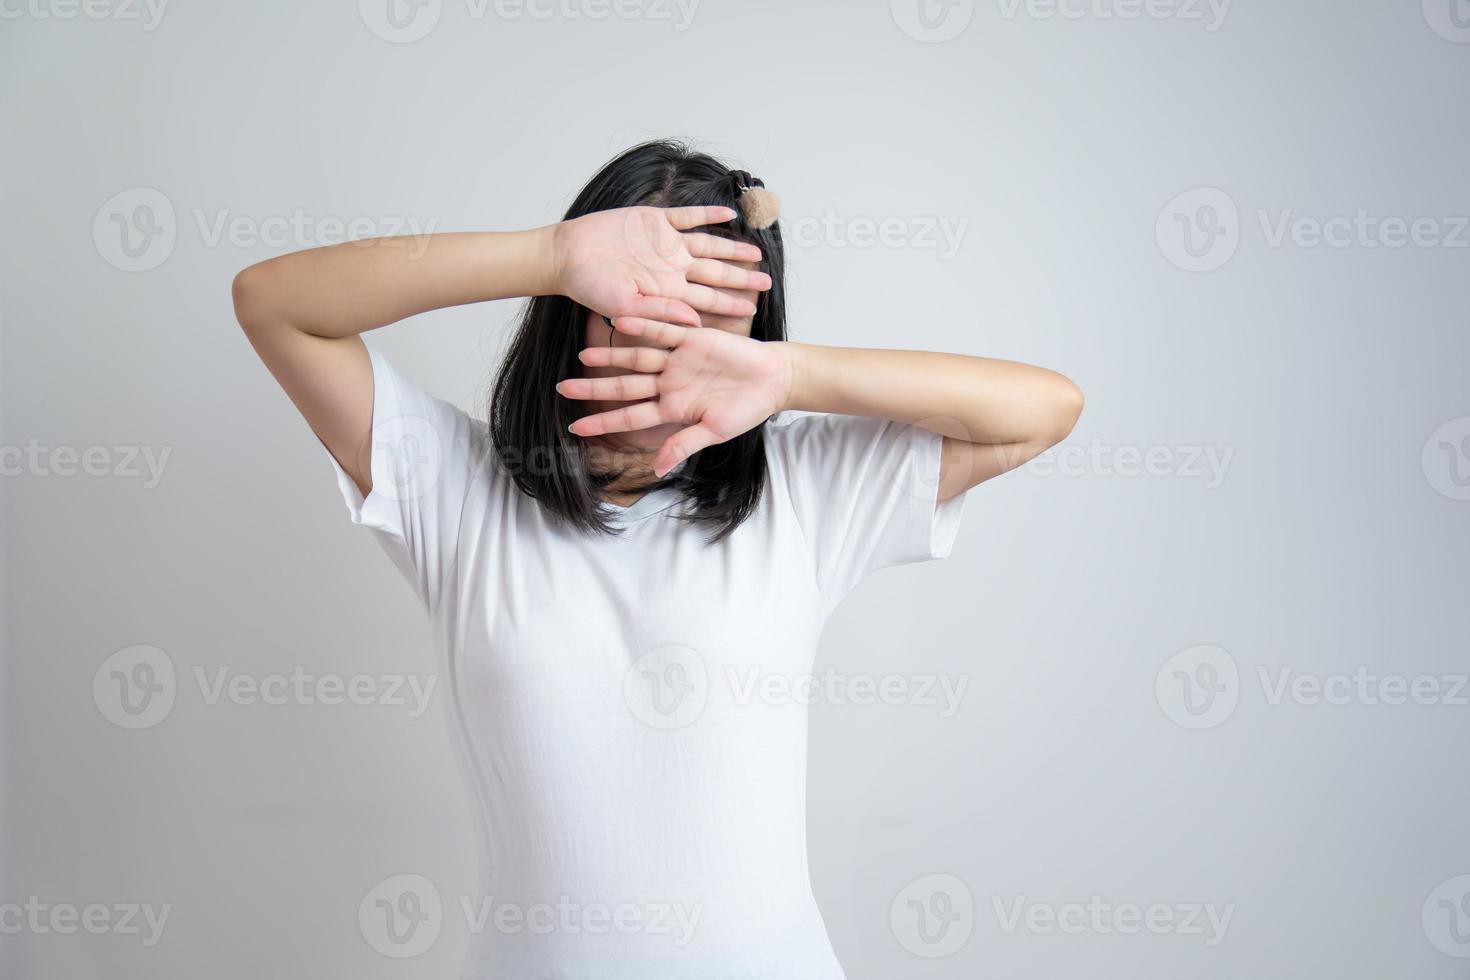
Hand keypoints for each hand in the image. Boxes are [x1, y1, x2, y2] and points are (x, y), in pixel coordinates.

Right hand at [550, 206, 770, 325]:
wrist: (567, 256)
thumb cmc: (589, 287)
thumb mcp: (624, 306)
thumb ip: (659, 313)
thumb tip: (696, 322)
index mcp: (668, 290)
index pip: (708, 300)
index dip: (731, 304)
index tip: (754, 310)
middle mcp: (673, 267)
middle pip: (716, 274)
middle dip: (742, 279)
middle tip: (767, 283)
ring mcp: (666, 243)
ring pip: (709, 245)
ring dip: (733, 248)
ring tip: (756, 252)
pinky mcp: (655, 220)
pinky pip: (688, 216)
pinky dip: (707, 214)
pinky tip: (728, 214)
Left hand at [557, 318, 796, 476]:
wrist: (773, 379)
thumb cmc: (747, 409)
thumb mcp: (714, 431)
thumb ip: (684, 445)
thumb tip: (656, 469)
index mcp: (672, 408)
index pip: (630, 416)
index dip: (603, 421)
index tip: (575, 427)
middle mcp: (669, 383)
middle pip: (624, 387)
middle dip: (594, 388)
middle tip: (562, 388)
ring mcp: (678, 360)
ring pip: (636, 358)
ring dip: (610, 357)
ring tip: (583, 356)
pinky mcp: (692, 338)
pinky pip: (663, 330)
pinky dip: (644, 326)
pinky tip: (622, 322)